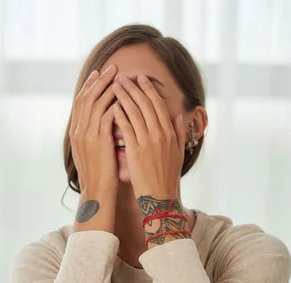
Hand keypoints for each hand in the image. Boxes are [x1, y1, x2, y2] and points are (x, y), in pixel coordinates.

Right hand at [70, 65, 118, 195]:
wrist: (96, 192)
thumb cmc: (98, 175)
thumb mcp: (90, 151)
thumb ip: (93, 134)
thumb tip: (101, 121)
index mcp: (76, 132)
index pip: (80, 101)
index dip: (89, 85)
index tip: (98, 73)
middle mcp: (79, 131)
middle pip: (87, 97)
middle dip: (99, 81)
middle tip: (111, 67)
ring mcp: (88, 135)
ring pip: (96, 103)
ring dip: (109, 87)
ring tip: (120, 76)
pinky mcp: (100, 141)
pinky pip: (107, 115)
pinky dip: (115, 103)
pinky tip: (126, 96)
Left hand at [111, 74, 186, 199]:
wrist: (161, 198)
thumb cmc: (168, 177)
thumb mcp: (178, 153)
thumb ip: (177, 133)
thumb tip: (178, 116)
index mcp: (169, 132)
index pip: (158, 104)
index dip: (148, 90)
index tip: (140, 78)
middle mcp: (159, 134)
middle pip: (145, 104)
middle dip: (133, 88)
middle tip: (121, 76)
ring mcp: (147, 141)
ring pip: (134, 113)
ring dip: (123, 97)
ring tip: (113, 86)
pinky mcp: (135, 151)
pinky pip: (126, 128)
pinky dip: (119, 115)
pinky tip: (112, 106)